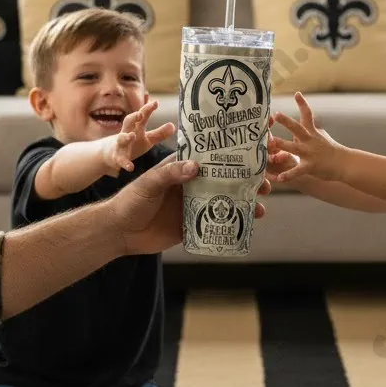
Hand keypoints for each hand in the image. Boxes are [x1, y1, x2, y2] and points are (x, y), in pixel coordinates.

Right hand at [104, 100, 175, 174]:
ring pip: (121, 139)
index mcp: (136, 127)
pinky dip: (125, 163)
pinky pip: (121, 160)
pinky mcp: (118, 157)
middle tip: (140, 114)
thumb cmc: (134, 144)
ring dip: (126, 137)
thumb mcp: (148, 139)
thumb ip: (160, 133)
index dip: (148, 108)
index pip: (141, 115)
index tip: (156, 102)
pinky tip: (130, 168)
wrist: (112, 155)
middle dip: (133, 117)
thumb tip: (173, 125)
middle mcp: (127, 133)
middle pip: (128, 122)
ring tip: (132, 135)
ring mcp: (121, 145)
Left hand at [109, 155, 270, 255]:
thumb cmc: (130, 201)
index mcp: (181, 168)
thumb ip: (170, 174)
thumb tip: (196, 167)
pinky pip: (216, 222)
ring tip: (261, 206)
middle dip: (246, 181)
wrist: (119, 232)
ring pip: (224, 201)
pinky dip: (232, 223)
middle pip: (224, 179)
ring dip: (243, 202)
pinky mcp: (191, 225)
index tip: (253, 154)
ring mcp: (192, 204)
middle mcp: (191, 184)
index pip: (210, 157)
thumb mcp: (149, 183)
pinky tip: (248, 223)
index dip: (231, 155)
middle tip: (266, 184)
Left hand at [270, 92, 347, 182]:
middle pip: (297, 128)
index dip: (302, 104)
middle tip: (276, 113)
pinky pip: (297, 171)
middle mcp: (310, 140)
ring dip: (282, 144)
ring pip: (294, 147)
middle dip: (286, 121)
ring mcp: (310, 153)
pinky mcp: (310, 166)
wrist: (344, 163)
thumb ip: (312, 127)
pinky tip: (279, 179)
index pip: (308, 115)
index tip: (297, 94)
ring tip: (271, 143)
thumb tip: (310, 116)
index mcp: (312, 132)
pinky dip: (289, 175)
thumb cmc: (331, 149)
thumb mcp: (321, 134)